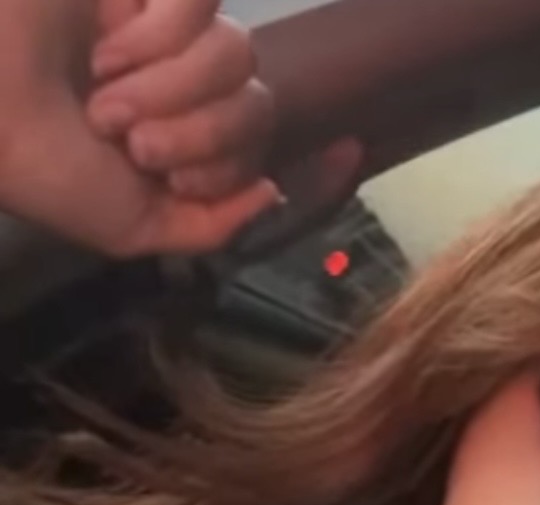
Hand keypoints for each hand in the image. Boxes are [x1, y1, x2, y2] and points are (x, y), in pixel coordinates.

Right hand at [0, 0, 279, 255]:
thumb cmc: (45, 172)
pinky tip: (107, 54)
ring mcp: (163, 26)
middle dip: (199, 134)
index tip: (169, 179)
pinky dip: (157, 37)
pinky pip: (199, 1)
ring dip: (170, 89)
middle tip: (132, 143)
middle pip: (256, 100)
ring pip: (235, 52)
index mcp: (184, 138)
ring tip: (106, 99)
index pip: (257, 145)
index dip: (224, 166)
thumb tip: (273, 192)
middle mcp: (182, 82)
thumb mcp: (132, 228)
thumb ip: (209, 224)